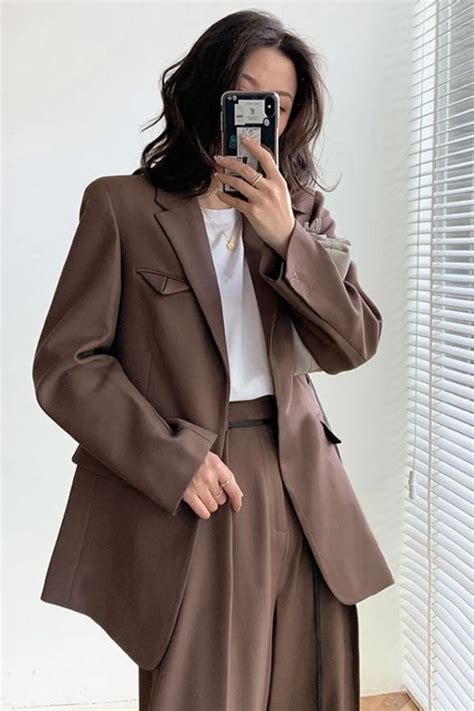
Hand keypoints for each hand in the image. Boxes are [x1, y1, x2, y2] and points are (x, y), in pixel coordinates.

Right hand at [182, 451, 243, 518]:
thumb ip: (224, 473)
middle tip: (209, 489)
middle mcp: (209, 476)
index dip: (237, 500)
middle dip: (218, 496)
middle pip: (222, 499)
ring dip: (210, 504)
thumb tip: (237, 493)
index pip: (233, 488)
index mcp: (217, 465)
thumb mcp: (211, 458)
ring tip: (203, 495)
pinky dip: (203, 511)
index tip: (236, 506)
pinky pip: (203, 512)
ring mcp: (198, 486)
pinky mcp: (187, 494)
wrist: (172, 454)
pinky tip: (201, 506)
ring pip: (213, 506)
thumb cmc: (193, 457)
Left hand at [213, 136, 295, 257]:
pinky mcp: (253, 212)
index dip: (254, 146)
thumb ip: (271, 180)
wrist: (285, 234)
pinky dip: (225, 197)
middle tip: (220, 158)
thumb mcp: (282, 192)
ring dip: (224, 178)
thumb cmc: (282, 213)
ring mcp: (261, 200)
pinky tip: (220, 194)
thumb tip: (255, 169)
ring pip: (238, 183)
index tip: (244, 139)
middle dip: (230, 161)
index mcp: (278, 181)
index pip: (266, 158)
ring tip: (218, 175)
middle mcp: (270, 188)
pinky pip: (235, 201)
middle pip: (246, 169)